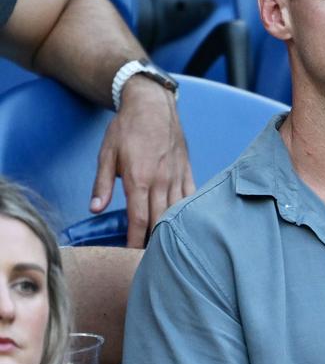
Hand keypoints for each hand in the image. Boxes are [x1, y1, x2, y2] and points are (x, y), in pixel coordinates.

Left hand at [90, 77, 194, 247]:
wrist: (153, 105)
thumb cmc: (127, 128)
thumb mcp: (106, 154)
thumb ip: (101, 184)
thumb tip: (95, 209)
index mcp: (139, 178)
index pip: (139, 219)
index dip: (135, 240)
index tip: (131, 255)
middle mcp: (162, 180)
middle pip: (160, 220)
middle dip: (154, 241)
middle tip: (149, 258)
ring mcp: (177, 176)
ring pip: (177, 211)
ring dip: (171, 230)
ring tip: (167, 247)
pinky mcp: (187, 170)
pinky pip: (190, 197)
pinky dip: (187, 213)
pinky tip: (185, 224)